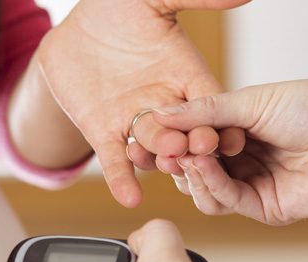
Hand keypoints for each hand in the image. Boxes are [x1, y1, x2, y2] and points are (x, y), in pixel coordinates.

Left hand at [38, 0, 247, 206]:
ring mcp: (136, 122)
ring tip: (165, 163)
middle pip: (187, 132)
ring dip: (161, 159)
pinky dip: (123, 179)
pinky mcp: (104, 133)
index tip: (234, 138)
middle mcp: (167, 104)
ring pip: (155, 149)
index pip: (212, 105)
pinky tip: (129, 197)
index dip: (223, 122)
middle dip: (194, 143)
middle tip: (198, 149)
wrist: (72, 28)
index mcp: (187, 76)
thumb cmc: (116, 8)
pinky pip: (116, 161)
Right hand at [153, 79, 307, 224]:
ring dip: (191, 174)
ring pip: (203, 191)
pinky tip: (204, 166)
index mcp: (238, 130)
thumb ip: (204, 112)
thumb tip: (161, 113)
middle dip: (177, 160)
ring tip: (189, 156)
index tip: (152, 132)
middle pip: (192, 170)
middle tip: (167, 149)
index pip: (192, 140)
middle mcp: (242, 160)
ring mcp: (252, 185)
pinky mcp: (264, 207)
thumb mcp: (250, 101)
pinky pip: (225, 202)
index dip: (172, 139)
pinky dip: (209, 184)